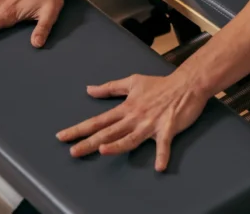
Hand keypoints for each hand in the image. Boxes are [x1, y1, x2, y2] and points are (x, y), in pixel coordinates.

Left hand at [56, 73, 209, 171]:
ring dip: (118, 144)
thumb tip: (89, 90)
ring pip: (131, 137)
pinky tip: (159, 167)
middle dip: (90, 142)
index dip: (80, 129)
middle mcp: (135, 117)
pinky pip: (164, 144)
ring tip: (104, 150)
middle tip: (73, 152)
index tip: (62, 137)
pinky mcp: (167, 128)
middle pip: (109, 131)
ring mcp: (150, 124)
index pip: (98, 120)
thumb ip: (110, 88)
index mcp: (126, 108)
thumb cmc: (160, 84)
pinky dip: (163, 155)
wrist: (186, 84)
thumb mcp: (133, 82)